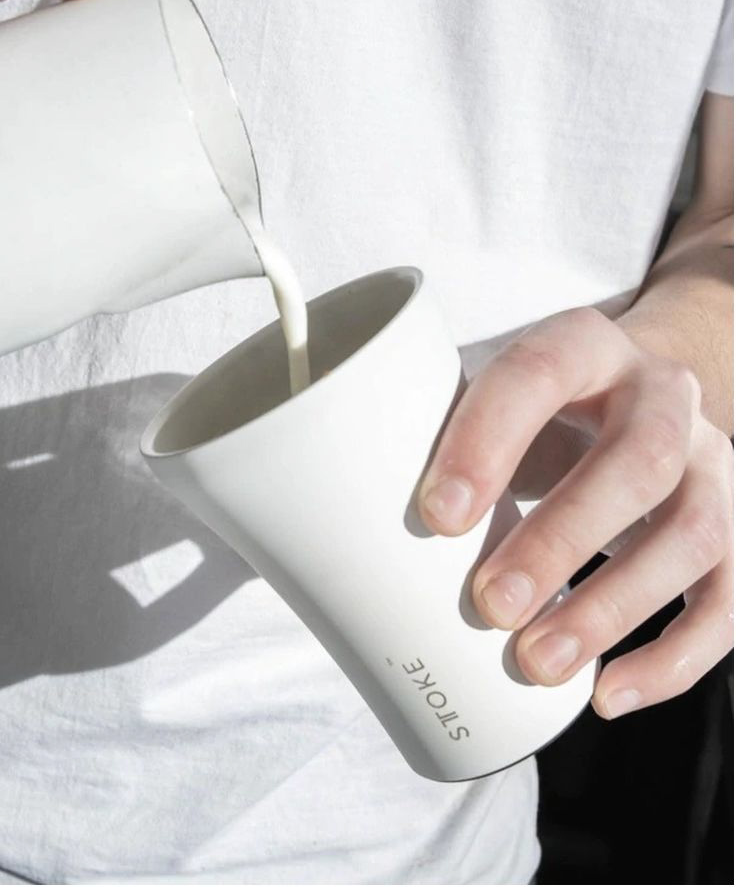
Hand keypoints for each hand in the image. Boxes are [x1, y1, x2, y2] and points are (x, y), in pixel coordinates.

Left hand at [417, 306, 732, 719]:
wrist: (630, 391)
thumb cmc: (534, 407)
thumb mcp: (486, 393)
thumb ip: (430, 431)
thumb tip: (336, 517)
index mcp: (582, 346)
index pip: (538, 375)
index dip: (488, 443)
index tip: (436, 517)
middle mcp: (661, 396)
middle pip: (636, 463)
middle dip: (562, 541)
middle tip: (490, 606)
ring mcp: (712, 461)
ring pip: (693, 535)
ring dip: (613, 608)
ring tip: (536, 661)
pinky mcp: (733, 526)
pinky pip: (729, 599)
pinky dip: (674, 657)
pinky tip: (609, 694)